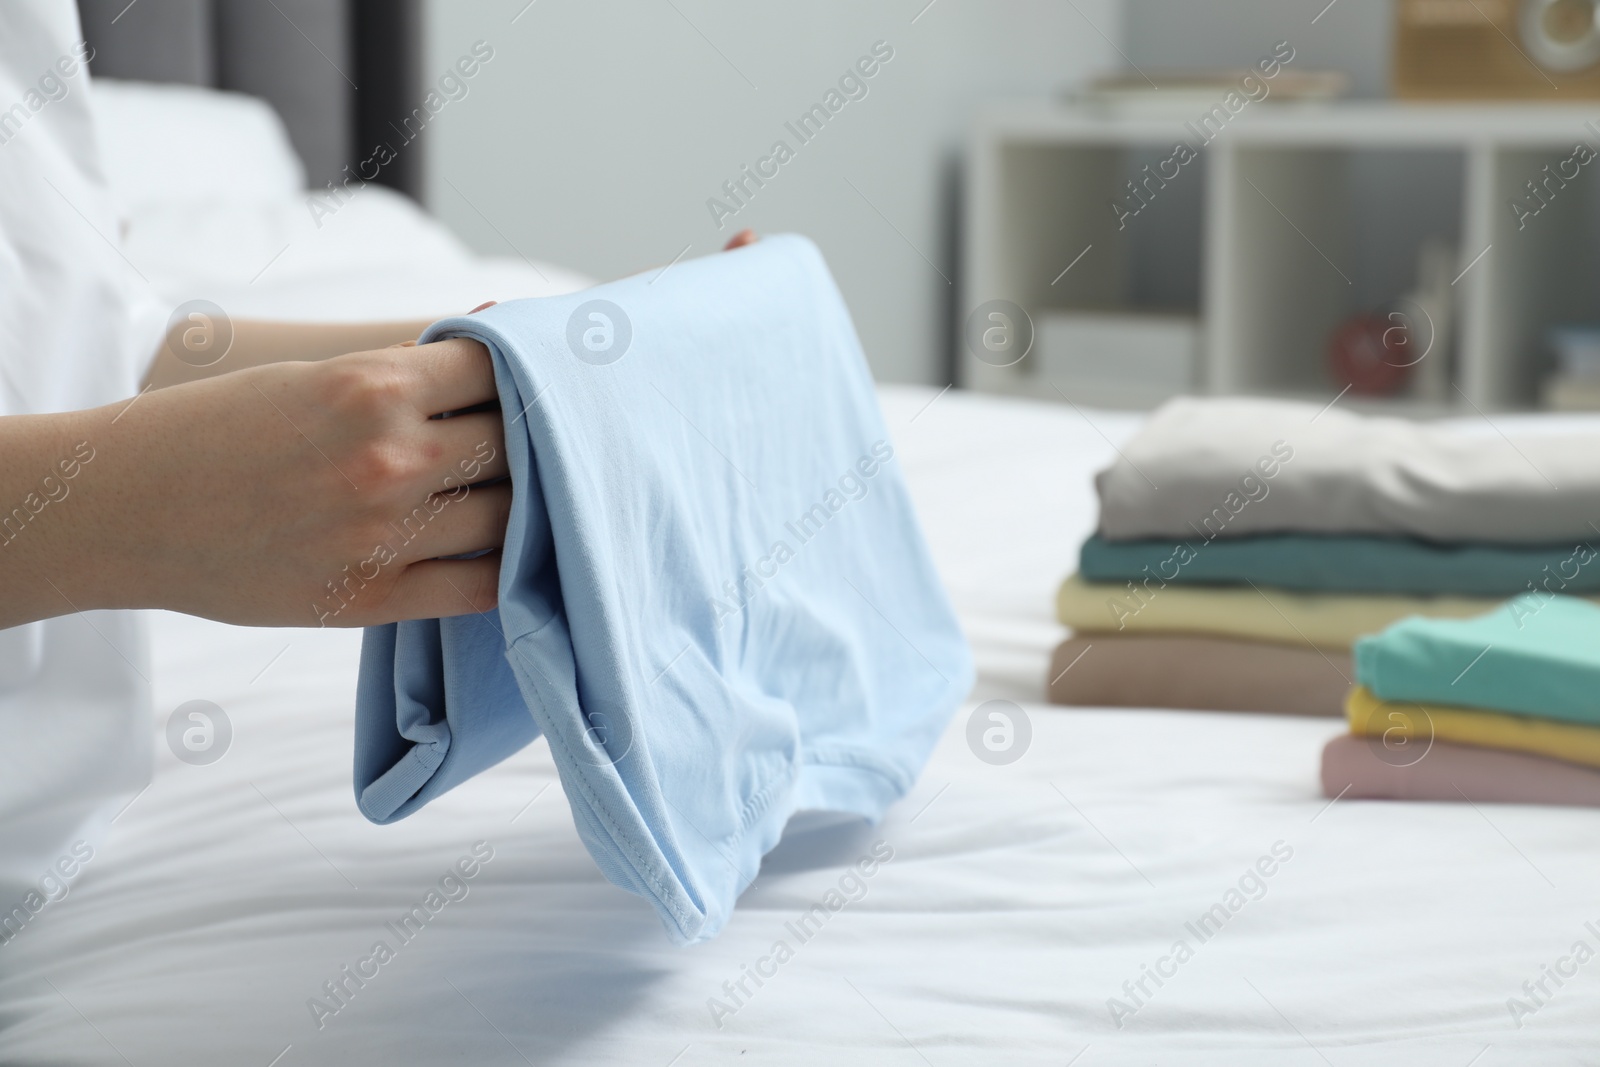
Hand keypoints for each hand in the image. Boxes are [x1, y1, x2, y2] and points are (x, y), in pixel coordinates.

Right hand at [52, 336, 508, 627]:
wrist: (120, 509)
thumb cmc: (216, 429)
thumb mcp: (309, 376)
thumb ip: (407, 368)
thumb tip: (499, 330)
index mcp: (371, 384)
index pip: (498, 370)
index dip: (517, 376)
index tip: (518, 385)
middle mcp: (386, 456)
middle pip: (515, 443)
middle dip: (527, 440)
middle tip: (531, 443)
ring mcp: (382, 533)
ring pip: (509, 516)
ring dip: (520, 503)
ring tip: (519, 495)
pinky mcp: (369, 597)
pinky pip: (480, 587)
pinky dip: (504, 567)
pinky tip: (503, 552)